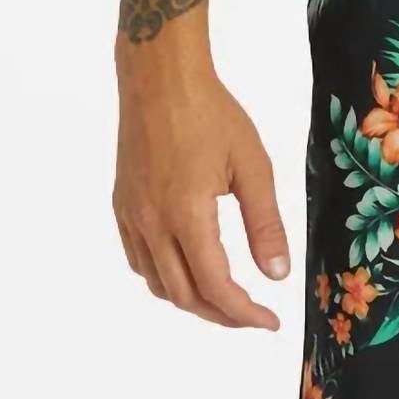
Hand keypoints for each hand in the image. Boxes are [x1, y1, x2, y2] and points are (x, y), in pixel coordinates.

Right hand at [113, 44, 286, 329]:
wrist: (159, 77)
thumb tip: (277, 275)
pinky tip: (189, 272)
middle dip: (222, 316)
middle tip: (253, 317)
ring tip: (226, 300)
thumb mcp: (253, 168)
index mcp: (186, 214)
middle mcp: (152, 221)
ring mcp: (132, 215)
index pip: (215, 287)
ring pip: (158, 283)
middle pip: (184, 296)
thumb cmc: (210, 113)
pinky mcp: (122, 206)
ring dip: (192, 301)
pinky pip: (140, 260)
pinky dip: (166, 279)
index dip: (244, 314)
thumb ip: (266, 225)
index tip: (270, 322)